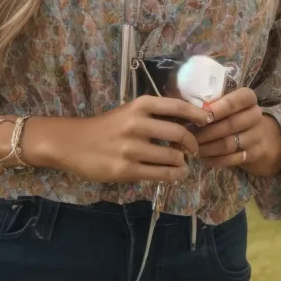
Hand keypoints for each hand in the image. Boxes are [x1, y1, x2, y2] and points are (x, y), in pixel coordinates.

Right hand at [38, 95, 206, 183]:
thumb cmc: (106, 127)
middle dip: (192, 143)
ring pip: (171, 157)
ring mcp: (131, 148)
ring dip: (182, 162)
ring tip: (183, 164)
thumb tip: (189, 122)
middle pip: (179, 133)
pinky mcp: (125, 170)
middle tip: (194, 149)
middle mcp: (137, 124)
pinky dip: (173, 175)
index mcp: (140, 105)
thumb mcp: (129, 112)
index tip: (208, 121)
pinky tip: (176, 174)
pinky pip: (159, 174)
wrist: (72, 143)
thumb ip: (154, 115)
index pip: (178, 107)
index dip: (198, 114)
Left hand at [194, 88, 280, 176]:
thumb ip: (207, 104)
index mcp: (248, 98)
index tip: (202, 115)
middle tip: (189, 136)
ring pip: (229, 144)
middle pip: (230, 124)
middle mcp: (256, 115)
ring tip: (193, 148)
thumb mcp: (224, 105)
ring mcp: (258, 135)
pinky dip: (215, 159)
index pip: (237, 100)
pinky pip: (232, 159)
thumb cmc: (232, 116)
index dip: (219, 108)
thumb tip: (182, 108)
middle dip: (206, 132)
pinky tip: (204, 158)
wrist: (259, 136)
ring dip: (208, 148)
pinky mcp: (256, 153)